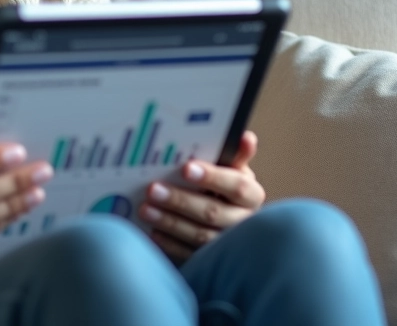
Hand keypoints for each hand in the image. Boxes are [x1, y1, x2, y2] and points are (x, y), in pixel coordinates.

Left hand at [138, 131, 264, 263]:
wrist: (228, 219)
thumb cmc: (225, 188)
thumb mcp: (232, 170)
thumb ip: (235, 156)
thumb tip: (245, 137)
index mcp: (251, 195)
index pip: (236, 186)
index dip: (212, 177)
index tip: (185, 168)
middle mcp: (243, 221)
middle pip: (213, 212)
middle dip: (181, 201)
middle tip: (152, 189)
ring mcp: (227, 244)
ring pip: (200, 236)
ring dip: (170, 222)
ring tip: (145, 209)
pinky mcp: (211, 260)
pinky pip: (190, 255)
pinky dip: (170, 244)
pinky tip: (152, 232)